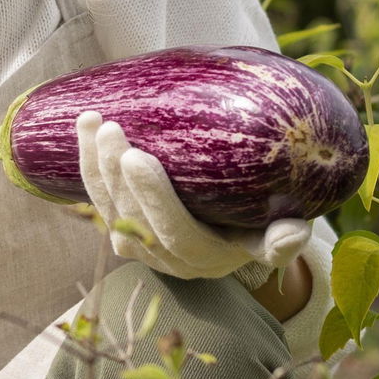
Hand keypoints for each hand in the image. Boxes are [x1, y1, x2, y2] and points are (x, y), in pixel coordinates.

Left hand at [76, 112, 310, 283]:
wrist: (226, 244)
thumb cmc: (257, 230)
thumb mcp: (274, 239)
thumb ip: (283, 240)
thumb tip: (293, 232)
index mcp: (203, 257)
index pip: (172, 230)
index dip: (152, 196)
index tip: (136, 157)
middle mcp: (165, 257)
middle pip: (132, 215)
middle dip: (115, 171)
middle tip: (110, 128)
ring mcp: (138, 246)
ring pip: (107, 205)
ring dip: (94, 163)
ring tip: (91, 120)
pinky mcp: (121, 230)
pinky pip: (98, 198)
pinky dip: (88, 165)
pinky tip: (84, 129)